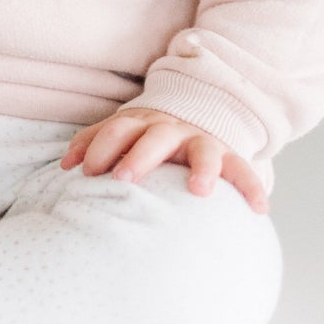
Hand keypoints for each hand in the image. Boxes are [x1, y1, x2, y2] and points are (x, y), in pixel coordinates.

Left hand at [60, 107, 268, 213]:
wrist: (198, 114)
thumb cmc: (148, 135)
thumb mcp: (122, 132)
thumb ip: (93, 143)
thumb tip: (65, 165)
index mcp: (141, 123)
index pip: (117, 129)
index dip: (100, 147)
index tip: (87, 172)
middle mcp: (172, 129)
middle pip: (155, 137)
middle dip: (139, 156)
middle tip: (123, 178)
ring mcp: (202, 140)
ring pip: (204, 149)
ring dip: (201, 168)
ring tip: (199, 191)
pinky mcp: (229, 155)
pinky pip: (244, 170)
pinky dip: (252, 187)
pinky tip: (259, 209)